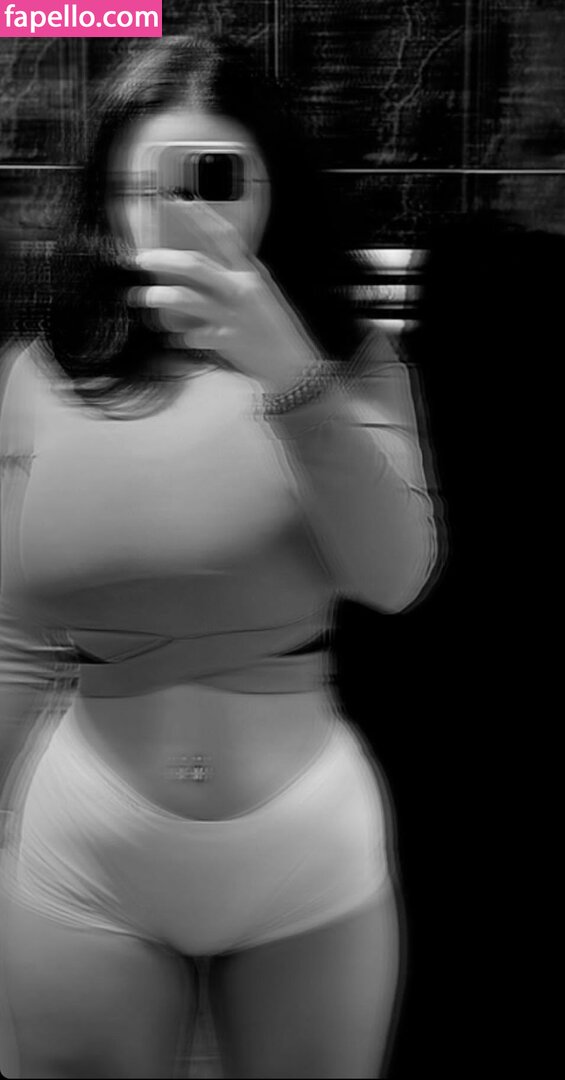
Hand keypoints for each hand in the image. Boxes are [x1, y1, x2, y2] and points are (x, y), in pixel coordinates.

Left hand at [129, 204, 318, 391]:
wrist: (293, 363)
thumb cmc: (275, 330)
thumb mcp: (260, 294)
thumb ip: (234, 278)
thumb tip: (203, 269)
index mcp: (249, 274)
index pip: (223, 236)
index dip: (200, 217)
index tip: (178, 203)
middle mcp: (240, 290)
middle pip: (196, 265)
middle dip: (164, 259)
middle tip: (142, 258)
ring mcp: (233, 315)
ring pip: (188, 298)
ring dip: (162, 296)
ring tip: (145, 296)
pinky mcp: (227, 340)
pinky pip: (193, 335)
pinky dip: (180, 335)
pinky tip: (174, 337)